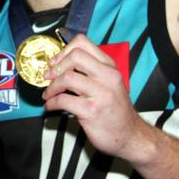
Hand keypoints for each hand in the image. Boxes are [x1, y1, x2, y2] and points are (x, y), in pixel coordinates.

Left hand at [42, 34, 142, 158]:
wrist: (130, 136)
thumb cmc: (113, 108)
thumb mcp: (108, 83)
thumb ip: (88, 70)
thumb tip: (56, 62)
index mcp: (109, 67)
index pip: (83, 43)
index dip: (63, 51)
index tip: (55, 63)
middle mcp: (108, 77)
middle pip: (75, 56)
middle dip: (56, 66)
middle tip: (48, 77)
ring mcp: (101, 94)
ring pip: (67, 77)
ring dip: (51, 87)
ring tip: (48, 94)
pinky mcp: (92, 111)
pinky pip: (63, 100)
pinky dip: (51, 103)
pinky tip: (51, 106)